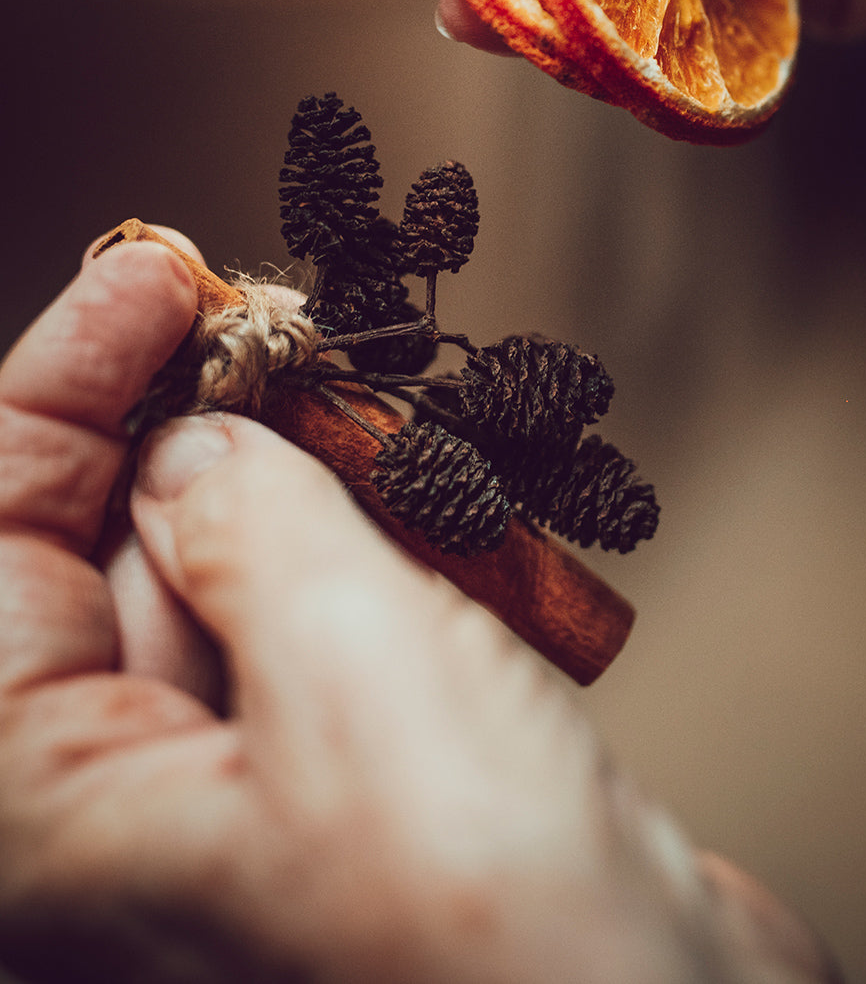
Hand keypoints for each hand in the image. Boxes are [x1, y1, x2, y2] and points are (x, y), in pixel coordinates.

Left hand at [0, 235, 838, 981]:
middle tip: (277, 314)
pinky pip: (320, 615)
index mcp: (44, 813)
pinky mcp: (344, 774)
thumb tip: (194, 438)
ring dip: (296, 470)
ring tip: (362, 393)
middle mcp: (118, 803)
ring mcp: (237, 789)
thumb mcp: (348, 669)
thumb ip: (249, 520)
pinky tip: (421, 489)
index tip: (154, 272)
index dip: (63, 380)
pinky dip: (364, 537)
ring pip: (226, 569)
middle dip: (190, 415)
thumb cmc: (496, 942)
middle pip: (109, 542)